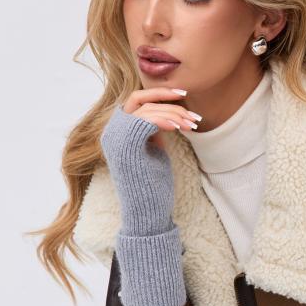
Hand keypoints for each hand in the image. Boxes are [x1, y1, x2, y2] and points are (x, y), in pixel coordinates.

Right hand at [100, 88, 200, 235]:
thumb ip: (153, 129)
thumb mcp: (153, 150)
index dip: (159, 94)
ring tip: (193, 125)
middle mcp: (112, 132)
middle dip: (168, 99)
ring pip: (147, 110)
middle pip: (140, 100)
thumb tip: (168, 111)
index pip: (136, 101)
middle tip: (191, 110)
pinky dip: (165, 120)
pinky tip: (181, 128)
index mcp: (118, 131)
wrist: (147, 212)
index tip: (182, 95)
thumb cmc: (153, 184)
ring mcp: (116, 139)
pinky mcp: (126, 147)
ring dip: (174, 115)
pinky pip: (146, 121)